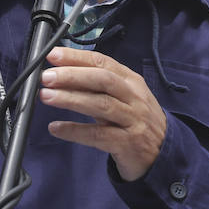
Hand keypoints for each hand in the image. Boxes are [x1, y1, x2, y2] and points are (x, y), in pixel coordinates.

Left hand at [39, 47, 166, 181]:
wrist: (162, 153)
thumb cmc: (136, 120)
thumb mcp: (122, 98)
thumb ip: (97, 86)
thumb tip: (61, 73)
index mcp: (131, 81)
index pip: (103, 63)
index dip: (77, 57)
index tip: (53, 55)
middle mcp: (134, 97)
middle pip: (102, 80)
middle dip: (72, 76)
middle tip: (46, 77)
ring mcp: (132, 120)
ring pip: (100, 105)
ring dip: (70, 99)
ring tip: (46, 96)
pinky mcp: (127, 143)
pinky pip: (97, 136)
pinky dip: (74, 131)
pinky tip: (56, 128)